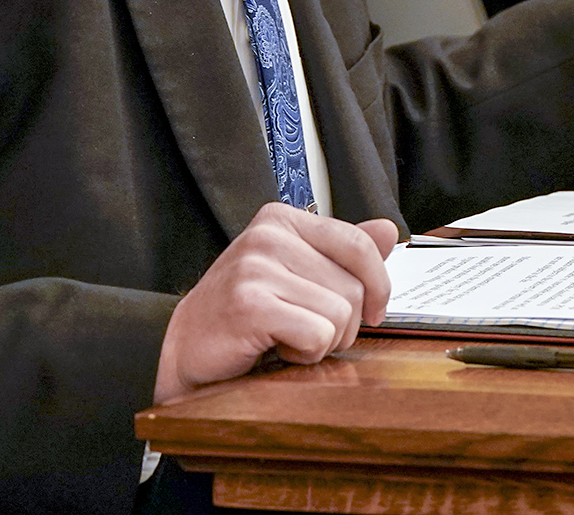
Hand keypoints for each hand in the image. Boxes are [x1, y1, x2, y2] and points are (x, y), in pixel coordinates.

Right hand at [152, 203, 399, 402]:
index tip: (373, 311)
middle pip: (353, 287)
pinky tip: (277, 349)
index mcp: (282, 220)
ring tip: (287, 339)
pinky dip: (306, 355)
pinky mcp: (250, 304)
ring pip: (339, 314)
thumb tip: (390, 230)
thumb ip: (341, 252)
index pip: (359, 243)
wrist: (183, 348)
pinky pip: (318, 336)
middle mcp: (268, 235)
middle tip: (307, 332)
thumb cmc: (243, 314)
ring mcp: (256, 267)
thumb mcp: (295, 273)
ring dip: (322, 342)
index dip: (379, 284)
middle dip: (343, 324)